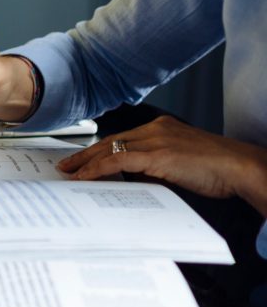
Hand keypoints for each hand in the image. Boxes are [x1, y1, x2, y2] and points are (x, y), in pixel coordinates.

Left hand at [57, 116, 266, 210]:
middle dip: (85, 154)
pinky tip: (84, 178)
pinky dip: (97, 169)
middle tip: (65, 165)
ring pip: (110, 149)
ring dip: (85, 163)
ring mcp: (155, 140)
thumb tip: (132, 179)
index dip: (99, 149)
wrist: (240, 167)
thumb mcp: (180, 164)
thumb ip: (155, 167)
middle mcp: (155, 129)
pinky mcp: (157, 154)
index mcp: (162, 128)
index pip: (121, 138)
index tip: (82, 158)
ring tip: (68, 174)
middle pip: (110, 141)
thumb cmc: (217, 169)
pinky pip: (117, 161)